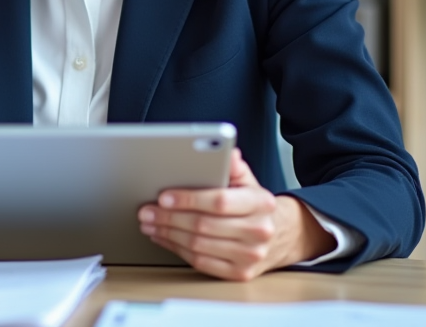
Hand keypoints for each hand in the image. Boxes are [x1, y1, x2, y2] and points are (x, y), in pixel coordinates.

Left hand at [136, 148, 334, 280]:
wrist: (278, 236)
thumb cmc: (252, 205)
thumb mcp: (247, 181)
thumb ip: (233, 166)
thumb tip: (229, 152)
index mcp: (261, 203)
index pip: (220, 201)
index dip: (188, 199)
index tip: (163, 196)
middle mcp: (259, 231)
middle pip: (204, 225)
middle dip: (168, 217)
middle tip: (146, 211)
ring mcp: (251, 255)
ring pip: (199, 245)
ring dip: (168, 234)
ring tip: (150, 224)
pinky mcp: (240, 273)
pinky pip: (201, 263)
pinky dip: (177, 250)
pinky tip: (164, 238)